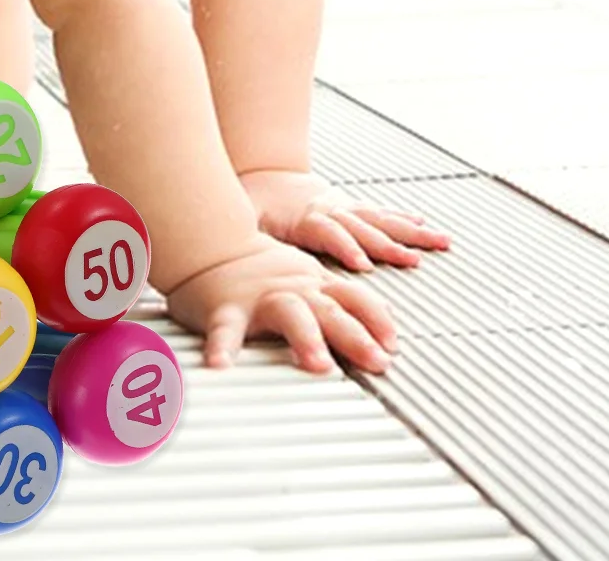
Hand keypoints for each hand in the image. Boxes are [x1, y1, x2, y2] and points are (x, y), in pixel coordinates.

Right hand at [165, 234, 396, 373]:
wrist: (215, 243)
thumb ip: (341, 301)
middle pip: (332, 312)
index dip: (378, 320)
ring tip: (318, 365)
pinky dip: (223, 347)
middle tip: (377, 362)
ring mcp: (261, 298)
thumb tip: (383, 325)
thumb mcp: (309, 278)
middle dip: (357, 336)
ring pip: (289, 315)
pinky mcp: (226, 308)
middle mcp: (294, 291)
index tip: (393, 346)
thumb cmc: (262, 270)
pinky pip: (225, 329)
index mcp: (315, 285)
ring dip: (306, 338)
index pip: (356, 299)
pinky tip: (220, 365)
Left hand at [239, 169, 451, 271]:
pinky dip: (404, 220)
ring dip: (409, 233)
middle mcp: (330, 210)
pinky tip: (424, 226)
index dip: (346, 247)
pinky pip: (381, 214)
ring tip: (437, 242)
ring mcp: (343, 207)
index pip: (329, 233)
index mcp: (305, 217)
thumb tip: (241, 250)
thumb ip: (249, 235)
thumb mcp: (245, 217)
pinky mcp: (349, 207)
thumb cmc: (254, 200)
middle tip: (412, 261)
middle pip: (363, 227)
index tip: (363, 265)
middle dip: (388, 246)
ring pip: (380, 220)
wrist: (264, 170)